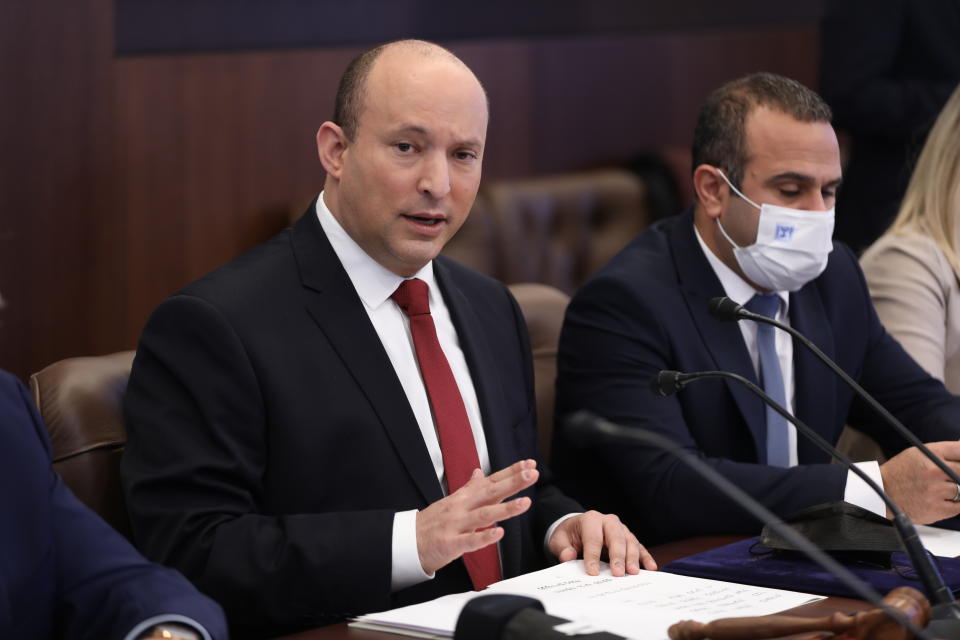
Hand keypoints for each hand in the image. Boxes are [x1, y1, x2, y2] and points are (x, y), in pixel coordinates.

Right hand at [416, 459, 538, 574]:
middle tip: (532, 474)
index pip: (491, 481)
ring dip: (506, 509)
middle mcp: (462, 507)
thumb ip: (469, 488)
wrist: (407, 541)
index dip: (510, 472)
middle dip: (513, 483)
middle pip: (491, 492)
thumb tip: (479, 473)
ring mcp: (457, 524)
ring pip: (484, 514)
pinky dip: (484, 536)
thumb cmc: (432, 523)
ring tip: (525, 502)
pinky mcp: (451, 543)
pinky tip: (499, 533)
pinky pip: (470, 540)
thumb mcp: (451, 501)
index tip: (529, 464)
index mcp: (464, 498)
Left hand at [547, 510, 656, 575]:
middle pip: (616, 537)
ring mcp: (620, 529)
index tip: (593, 572)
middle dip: (617, 556)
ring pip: (629, 541)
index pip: (593, 538)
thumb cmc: (569, 535)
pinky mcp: (628, 538)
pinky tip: (650, 567)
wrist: (576, 528)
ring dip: (633, 557)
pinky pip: (639, 546)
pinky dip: (645, 557)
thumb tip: (568, 556)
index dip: (592, 555)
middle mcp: (608, 521)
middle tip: (618, 573)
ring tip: (633, 573)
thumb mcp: (559, 540)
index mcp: (590, 519)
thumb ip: (562, 548)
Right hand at [880, 442, 959, 522]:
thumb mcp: (918, 453)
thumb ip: (943, 452)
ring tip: (937, 489)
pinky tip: (940, 500)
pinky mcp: (937, 509)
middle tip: (947, 478)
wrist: (882, 492)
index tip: (958, 463)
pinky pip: (959, 507)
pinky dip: (954, 504)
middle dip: (958, 474)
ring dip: (955, 491)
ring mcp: (936, 490)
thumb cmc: (901, 472)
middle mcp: (935, 471)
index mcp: (931, 454)